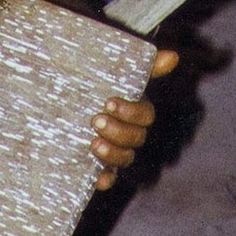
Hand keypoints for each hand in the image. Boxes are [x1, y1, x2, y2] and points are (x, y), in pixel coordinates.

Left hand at [89, 49, 178, 189]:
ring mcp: (113, 150)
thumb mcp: (112, 72)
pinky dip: (104, 180)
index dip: (131, 111)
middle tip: (95, 120)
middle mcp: (127, 133)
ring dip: (112, 153)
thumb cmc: (93, 85)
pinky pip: (107, 177)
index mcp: (134, 111)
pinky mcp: (97, 164)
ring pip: (124, 158)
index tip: (109, 102)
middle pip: (135, 139)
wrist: (62, 100)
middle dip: (118, 131)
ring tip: (93, 144)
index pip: (145, 116)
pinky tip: (97, 178)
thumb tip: (173, 55)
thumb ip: (143, 66)